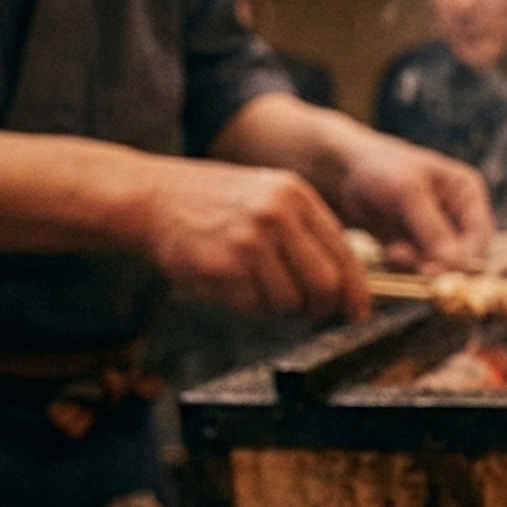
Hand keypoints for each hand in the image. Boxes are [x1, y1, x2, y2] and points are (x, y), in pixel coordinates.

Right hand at [141, 160, 365, 321]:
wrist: (150, 196)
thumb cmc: (210, 201)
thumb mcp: (266, 194)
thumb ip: (303, 228)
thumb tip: (341, 280)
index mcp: (294, 194)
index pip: (343, 252)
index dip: (354, 290)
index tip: (356, 310)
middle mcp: (277, 215)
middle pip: (324, 285)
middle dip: (320, 308)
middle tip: (308, 312)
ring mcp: (249, 242)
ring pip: (289, 302)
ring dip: (276, 307)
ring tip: (253, 284)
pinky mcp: (223, 268)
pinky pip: (254, 308)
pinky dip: (247, 306)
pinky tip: (230, 283)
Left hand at [331, 132, 493, 270]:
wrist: (343, 173)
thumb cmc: (379, 169)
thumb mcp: (408, 192)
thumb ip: (432, 227)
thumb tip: (455, 263)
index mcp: (467, 194)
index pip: (480, 237)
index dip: (464, 257)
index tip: (436, 268)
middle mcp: (457, 215)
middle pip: (461, 255)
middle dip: (434, 262)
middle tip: (404, 258)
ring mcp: (437, 233)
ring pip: (439, 265)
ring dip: (416, 264)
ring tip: (392, 251)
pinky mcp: (416, 246)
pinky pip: (419, 267)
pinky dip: (405, 265)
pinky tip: (388, 250)